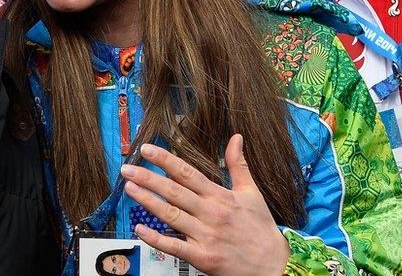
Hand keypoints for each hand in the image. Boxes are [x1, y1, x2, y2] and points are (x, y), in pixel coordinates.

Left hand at [120, 134, 290, 275]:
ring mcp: (205, 236)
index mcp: (220, 196)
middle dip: (148, 178)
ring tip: (129, 188)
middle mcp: (211, 214)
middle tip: (126, 168)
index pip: (187, 173)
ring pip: (171, 215)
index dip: (165, 160)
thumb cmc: (260, 228)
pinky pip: (175, 246)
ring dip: (148, 201)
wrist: (275, 265)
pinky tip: (140, 228)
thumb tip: (236, 137)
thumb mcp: (252, 193)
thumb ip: (238, 165)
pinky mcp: (203, 257)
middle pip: (174, 192)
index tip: (147, 149)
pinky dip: (156, 238)